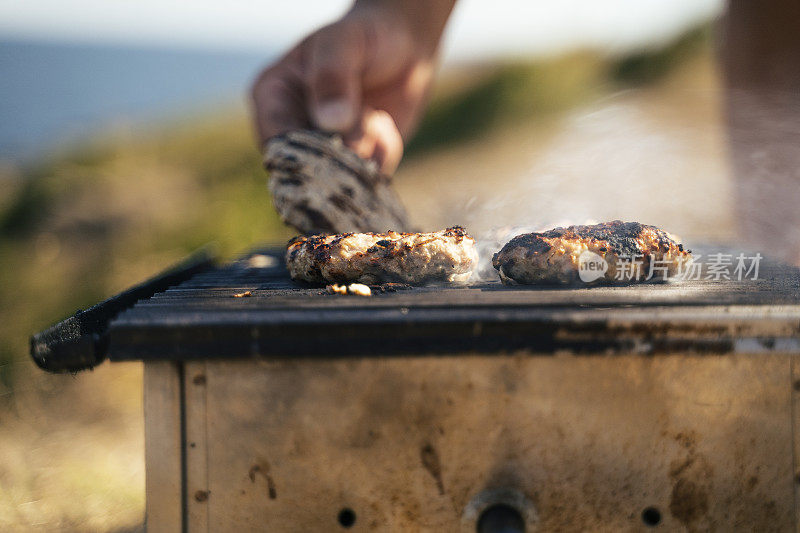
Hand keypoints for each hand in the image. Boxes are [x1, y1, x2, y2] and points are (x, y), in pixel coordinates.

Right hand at [251, 1, 453, 174]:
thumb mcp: (345, 44)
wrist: (403, 45)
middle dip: (342, 153)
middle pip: (307, 168)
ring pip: (340, 178)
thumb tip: (331, 122)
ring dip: (367, 150)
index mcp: (271, 97)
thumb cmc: (365, 36)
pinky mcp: (352, 162)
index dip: (307, 152)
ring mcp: (322, 149)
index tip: (340, 141)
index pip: (277, 141)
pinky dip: (384, 154)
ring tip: (374, 113)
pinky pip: (368, 178)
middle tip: (367, 118)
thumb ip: (333, 77)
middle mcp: (290, 128)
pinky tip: (385, 126)